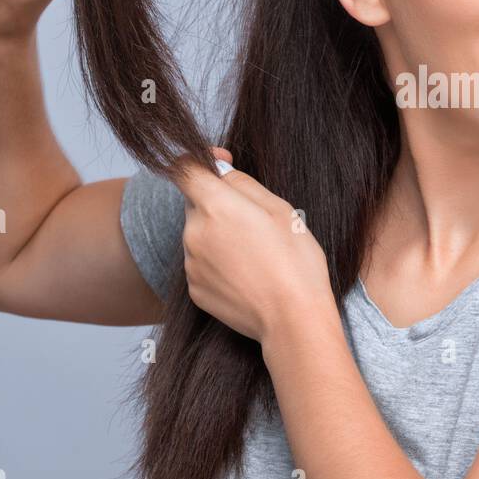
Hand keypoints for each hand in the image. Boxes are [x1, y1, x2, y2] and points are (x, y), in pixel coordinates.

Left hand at [172, 147, 334, 343]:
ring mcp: (191, 264)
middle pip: (195, 203)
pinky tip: (247, 273)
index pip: (183, 167)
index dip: (200, 159)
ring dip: (219, 234)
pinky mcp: (195, 290)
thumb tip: (221, 171)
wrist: (292, 319)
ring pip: (199, 234)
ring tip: (255, 252)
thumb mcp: (281, 209)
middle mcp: (194, 233)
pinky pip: (202, 263)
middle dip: (218, 203)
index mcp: (215, 206)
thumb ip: (243, 183)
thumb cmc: (295, 262)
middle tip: (255, 221)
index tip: (220, 164)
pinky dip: (219, 261)